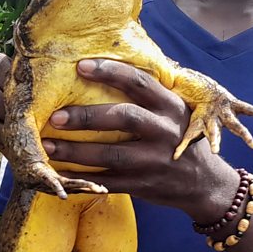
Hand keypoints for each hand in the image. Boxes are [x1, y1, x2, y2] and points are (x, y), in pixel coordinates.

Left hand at [44, 59, 239, 221]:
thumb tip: (107, 67)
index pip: (139, 83)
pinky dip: (81, 177)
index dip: (110, 72)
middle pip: (123, 118)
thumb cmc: (180, 138)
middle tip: (56, 116)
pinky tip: (59, 171)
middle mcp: (165, 131)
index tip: (81, 66)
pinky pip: (107, 182)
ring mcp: (154, 161)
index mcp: (171, 106)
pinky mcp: (143, 185)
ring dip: (75, 150)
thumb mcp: (175, 111)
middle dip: (86, 117)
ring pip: (110, 155)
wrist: (204, 183)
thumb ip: (149, 95)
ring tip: (48, 145)